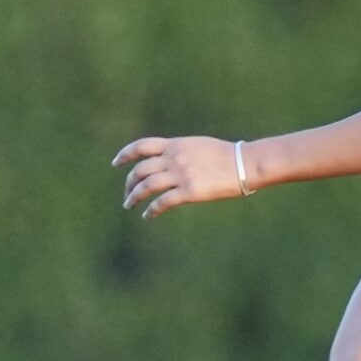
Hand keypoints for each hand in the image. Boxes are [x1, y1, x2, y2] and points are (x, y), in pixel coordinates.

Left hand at [114, 135, 244, 218]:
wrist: (244, 163)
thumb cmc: (226, 156)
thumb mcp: (198, 145)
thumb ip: (180, 151)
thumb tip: (168, 160)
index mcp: (176, 145)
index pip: (142, 146)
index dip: (126, 154)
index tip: (116, 163)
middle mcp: (174, 158)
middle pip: (141, 170)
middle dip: (129, 183)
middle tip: (127, 194)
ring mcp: (180, 174)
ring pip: (146, 186)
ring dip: (134, 197)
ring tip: (129, 205)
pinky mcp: (189, 191)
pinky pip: (162, 202)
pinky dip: (151, 210)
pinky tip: (148, 215)